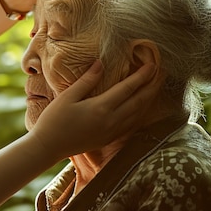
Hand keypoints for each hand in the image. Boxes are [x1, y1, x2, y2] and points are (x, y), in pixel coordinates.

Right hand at [28, 60, 155, 161]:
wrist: (48, 147)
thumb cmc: (54, 119)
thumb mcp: (68, 96)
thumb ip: (87, 80)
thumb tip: (101, 64)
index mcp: (101, 108)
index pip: (127, 89)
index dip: (141, 76)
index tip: (153, 65)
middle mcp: (111, 121)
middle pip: (139, 102)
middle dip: (152, 87)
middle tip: (162, 73)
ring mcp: (111, 131)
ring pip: (138, 114)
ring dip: (149, 99)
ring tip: (156, 86)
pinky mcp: (109, 138)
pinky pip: (131, 123)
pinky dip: (141, 112)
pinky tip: (142, 106)